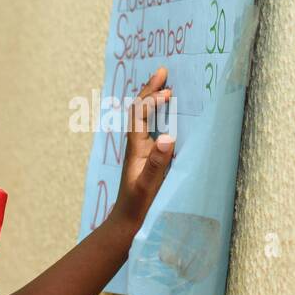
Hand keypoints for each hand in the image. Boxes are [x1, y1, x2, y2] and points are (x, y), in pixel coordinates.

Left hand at [108, 66, 176, 235]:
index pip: (140, 114)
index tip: (166, 88)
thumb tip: (167, 136)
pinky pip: (152, 129)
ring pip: (144, 118)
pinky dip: (158, 116)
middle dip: (150, 90)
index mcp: (136, 147)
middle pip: (140, 111)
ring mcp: (142, 152)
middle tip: (163, 71)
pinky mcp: (148, 159)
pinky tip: (166, 115)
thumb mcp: (148, 185)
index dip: (151, 98)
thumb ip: (158, 163)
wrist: (127, 223)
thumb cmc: (138, 206)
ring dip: (153, 100)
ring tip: (165, 85)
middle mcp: (137, 145)